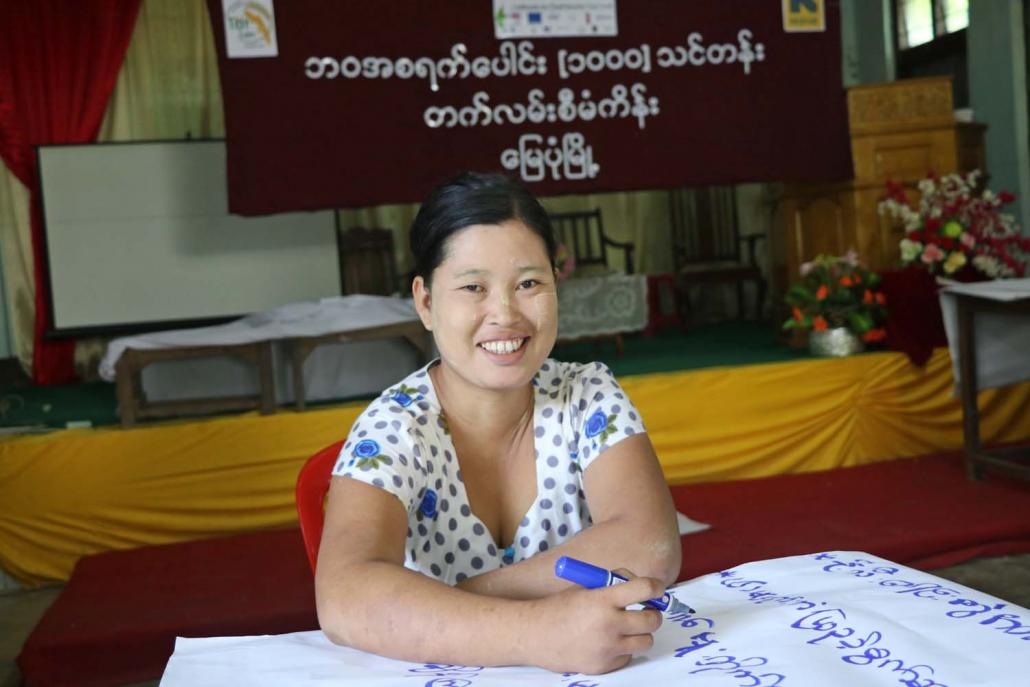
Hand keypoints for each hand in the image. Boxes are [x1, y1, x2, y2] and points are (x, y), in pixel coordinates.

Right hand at [526, 570, 664, 674]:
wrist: (535, 635)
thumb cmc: (560, 607)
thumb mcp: (585, 587)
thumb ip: (614, 584)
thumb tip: (643, 586)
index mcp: (602, 599)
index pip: (644, 589)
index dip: (656, 587)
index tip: (657, 589)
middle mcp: (608, 624)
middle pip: (652, 620)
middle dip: (652, 613)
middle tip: (645, 611)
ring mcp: (607, 648)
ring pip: (645, 641)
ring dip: (639, 633)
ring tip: (624, 628)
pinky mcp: (604, 666)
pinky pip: (628, 656)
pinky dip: (623, 649)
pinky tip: (606, 643)